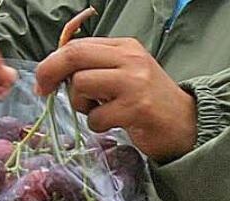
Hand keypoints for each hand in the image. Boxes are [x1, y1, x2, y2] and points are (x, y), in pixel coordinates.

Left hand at [35, 38, 196, 162]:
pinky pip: (95, 117)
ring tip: (98, 111)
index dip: (52, 62)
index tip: (43, 81)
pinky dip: (96, 125)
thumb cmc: (149, 101)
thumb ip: (97, 67)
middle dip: (50, 74)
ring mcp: (134, 83)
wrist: (185, 124)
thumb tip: (55, 72)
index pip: (77, 45)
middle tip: (44, 92)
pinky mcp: (136, 108)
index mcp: (125, 46)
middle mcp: (130, 59)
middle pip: (74, 57)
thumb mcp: (125, 73)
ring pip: (81, 85)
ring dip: (80, 105)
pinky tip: (113, 124)